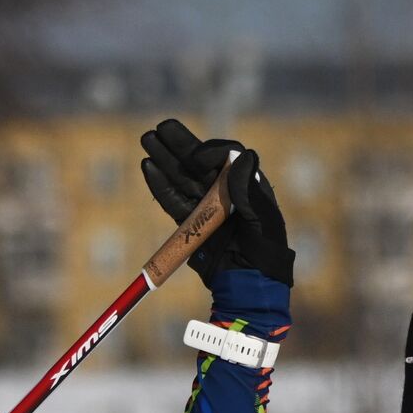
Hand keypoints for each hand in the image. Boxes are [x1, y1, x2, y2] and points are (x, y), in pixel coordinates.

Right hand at [140, 118, 294, 286]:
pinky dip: (160, 185)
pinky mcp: (192, 222)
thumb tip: (242, 155)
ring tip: (148, 140)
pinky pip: (173, 200)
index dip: (211, 152)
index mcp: (247, 186)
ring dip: (165, 159)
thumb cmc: (265, 252)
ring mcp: (207, 206)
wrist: (249, 284)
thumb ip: (250, 190)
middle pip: (200, 162)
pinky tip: (148, 168)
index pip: (227, 157)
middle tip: (160, 129)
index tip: (198, 159)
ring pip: (183, 178)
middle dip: (180, 145)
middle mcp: (226, 192)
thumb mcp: (264, 221)